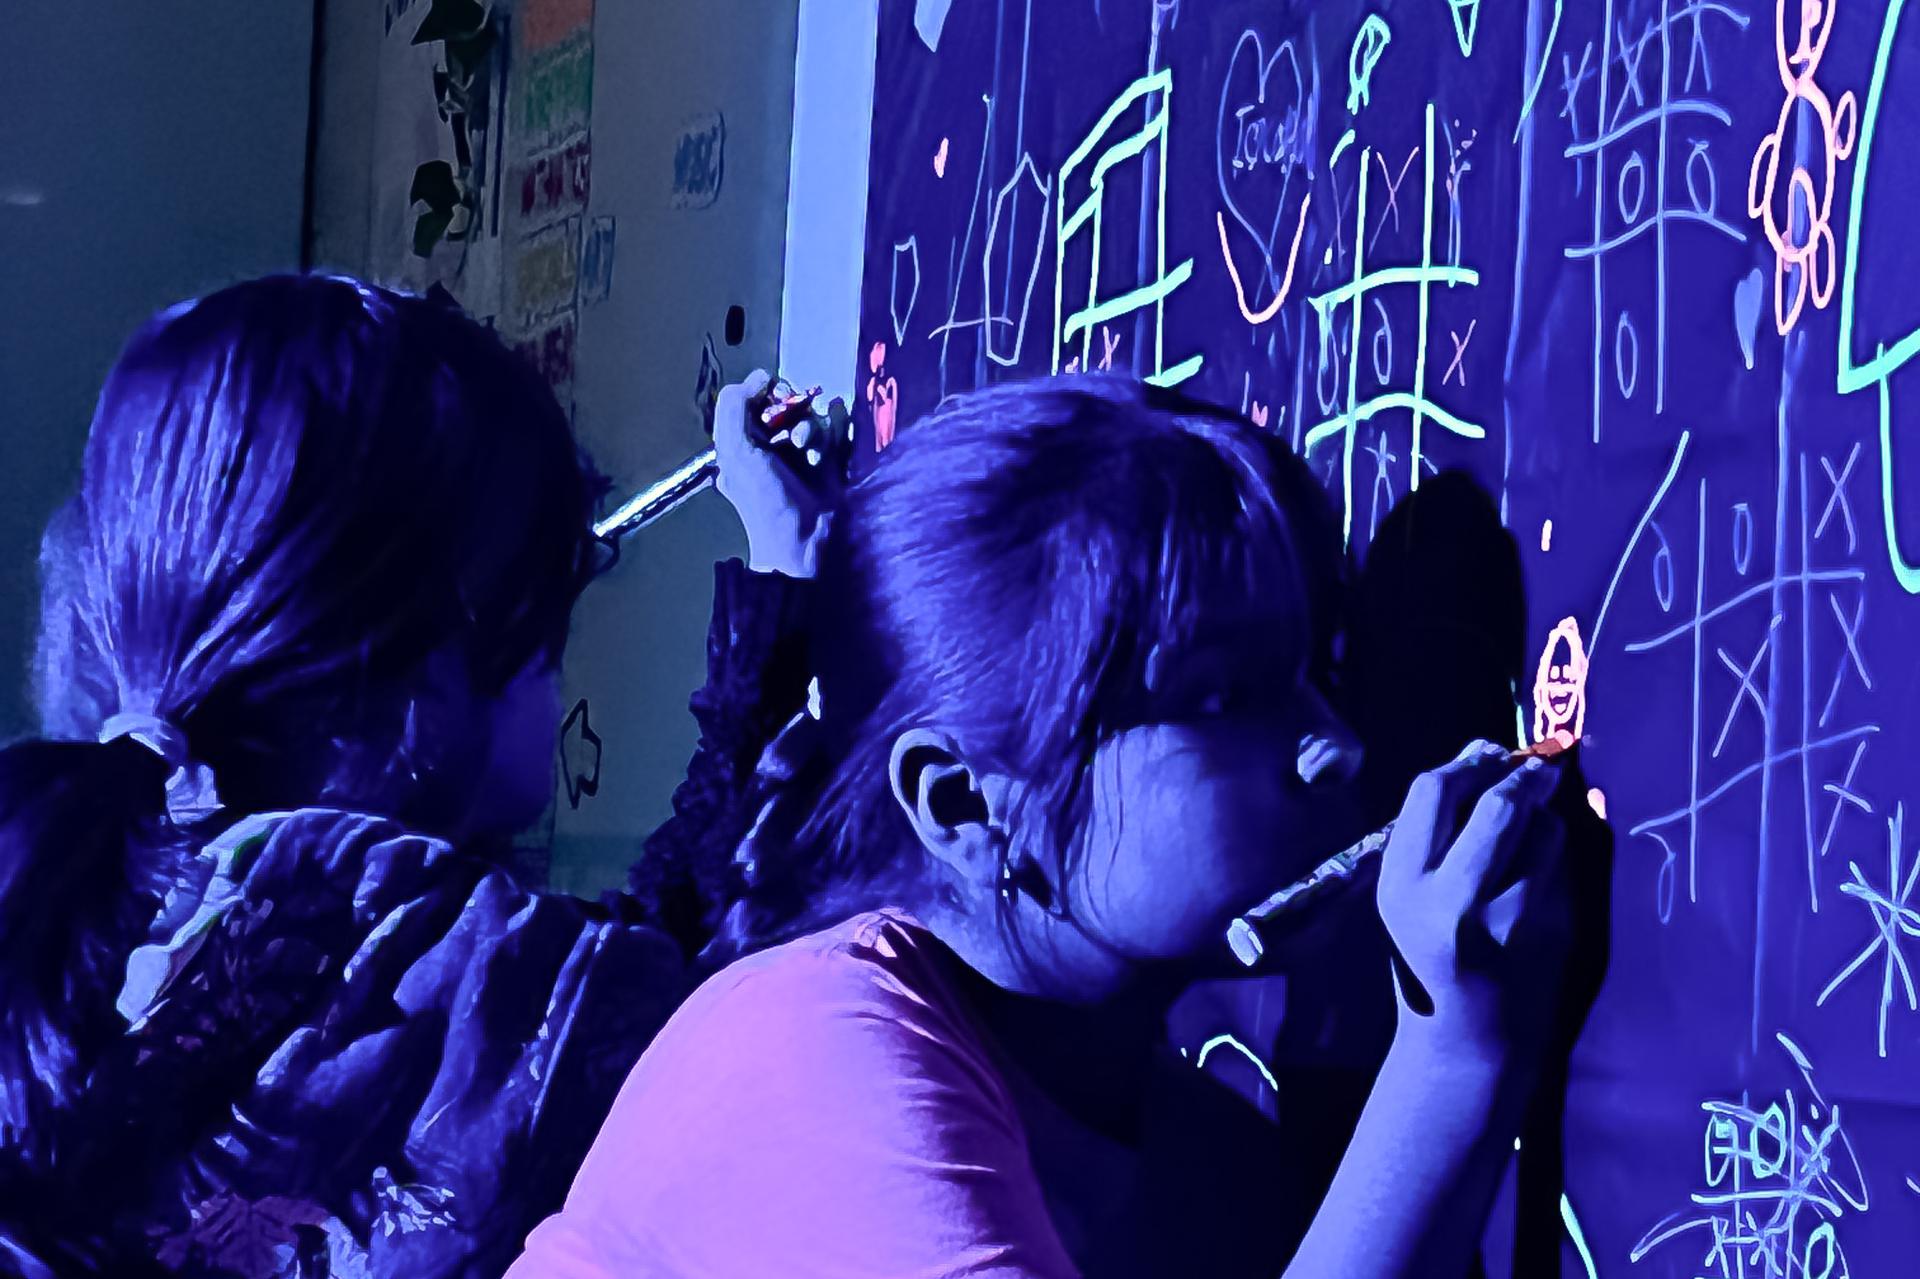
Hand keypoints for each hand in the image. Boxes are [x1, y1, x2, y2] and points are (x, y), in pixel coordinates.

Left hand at [712, 370, 843, 577]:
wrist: (801, 541)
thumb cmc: (764, 500)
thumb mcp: (736, 451)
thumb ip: (735, 406)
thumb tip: (761, 376)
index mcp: (740, 440)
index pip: (754, 395)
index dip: (767, 392)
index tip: (776, 400)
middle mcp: (767, 442)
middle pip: (785, 402)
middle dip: (792, 410)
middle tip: (792, 427)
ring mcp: (797, 451)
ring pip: (809, 416)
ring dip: (809, 429)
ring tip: (806, 450)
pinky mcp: (824, 460)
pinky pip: (830, 433)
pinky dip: (826, 442)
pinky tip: (819, 460)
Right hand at [1376, 741, 1569, 1069]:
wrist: (1469, 1033)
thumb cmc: (1431, 949)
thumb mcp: (1409, 892)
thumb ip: (1436, 830)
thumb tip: (1483, 750)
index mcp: (1401, 883)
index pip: (1432, 792)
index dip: (1467, 763)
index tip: (1488, 753)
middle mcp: (1448, 900)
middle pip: (1495, 805)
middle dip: (1520, 775)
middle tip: (1536, 764)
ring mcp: (1504, 919)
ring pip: (1542, 831)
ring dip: (1544, 815)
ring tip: (1535, 824)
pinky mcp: (1547, 933)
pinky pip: (1562, 866)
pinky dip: (1557, 852)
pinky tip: (1543, 865)